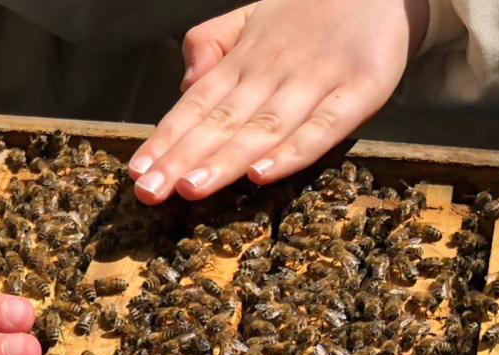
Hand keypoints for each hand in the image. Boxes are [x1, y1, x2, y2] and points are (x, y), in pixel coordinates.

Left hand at [129, 0, 428, 202]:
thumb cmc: (308, 13)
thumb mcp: (252, 18)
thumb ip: (211, 46)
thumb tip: (184, 86)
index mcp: (244, 61)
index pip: (195, 105)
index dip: (165, 139)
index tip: (138, 171)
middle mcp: (273, 72)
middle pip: (221, 122)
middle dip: (182, 159)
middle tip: (149, 192)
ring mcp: (316, 81)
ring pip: (263, 128)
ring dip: (225, 161)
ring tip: (191, 188)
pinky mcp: (360, 90)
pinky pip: (323, 126)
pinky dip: (293, 151)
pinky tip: (262, 175)